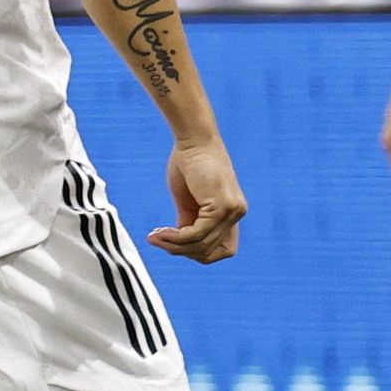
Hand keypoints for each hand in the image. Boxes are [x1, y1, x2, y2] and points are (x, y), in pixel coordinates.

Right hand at [147, 137, 246, 263]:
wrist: (193, 137)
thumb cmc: (188, 162)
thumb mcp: (188, 198)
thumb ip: (189, 221)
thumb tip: (179, 242)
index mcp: (231, 213)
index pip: (223, 249)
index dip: (198, 253)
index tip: (173, 243)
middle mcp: (237, 214)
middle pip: (211, 251)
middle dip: (181, 251)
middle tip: (157, 241)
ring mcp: (232, 211)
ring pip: (203, 244)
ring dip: (175, 245)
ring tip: (153, 237)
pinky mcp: (222, 206)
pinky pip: (198, 233)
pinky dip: (177, 237)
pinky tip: (161, 232)